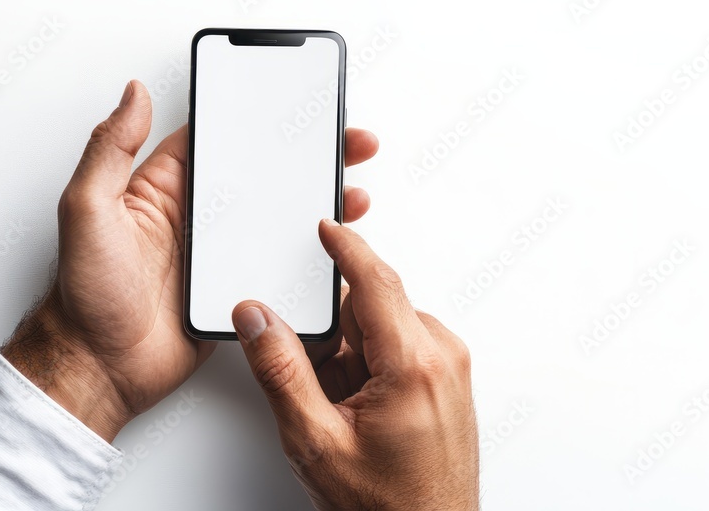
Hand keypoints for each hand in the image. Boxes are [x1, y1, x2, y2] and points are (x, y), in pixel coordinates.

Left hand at [2, 80, 378, 440]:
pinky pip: (278, 266)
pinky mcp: (236, 290)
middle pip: (264, 176)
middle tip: (348, 145)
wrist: (99, 369)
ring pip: (279, 220)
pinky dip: (308, 257)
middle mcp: (197, 216)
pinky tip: (332, 248)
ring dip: (316, 206)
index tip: (296, 104)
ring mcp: (220, 255)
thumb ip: (110, 149)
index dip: (261, 119)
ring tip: (354, 195)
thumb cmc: (83, 295)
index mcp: (165, 187)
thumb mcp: (86, 209)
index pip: (221, 139)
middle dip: (307, 159)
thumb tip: (132, 94)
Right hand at [232, 221, 478, 509]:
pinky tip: (363, 404)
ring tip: (344, 403)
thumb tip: (257, 319)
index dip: (345, 247)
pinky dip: (375, 362)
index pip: (375, 280)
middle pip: (375, 305)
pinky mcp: (450, 379)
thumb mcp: (316, 441)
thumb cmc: (388, 506)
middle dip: (338, 331)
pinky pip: (404, 346)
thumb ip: (281, 372)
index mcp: (414, 364)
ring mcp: (451, 368)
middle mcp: (442, 357)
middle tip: (319, 377)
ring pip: (387, 327)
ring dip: (356, 351)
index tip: (324, 225)